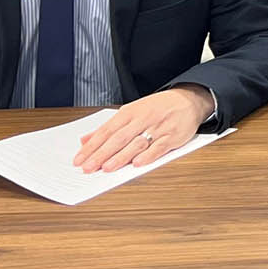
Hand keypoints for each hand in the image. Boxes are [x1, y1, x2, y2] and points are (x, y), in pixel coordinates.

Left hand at [74, 86, 208, 172]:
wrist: (188, 100)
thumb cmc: (157, 108)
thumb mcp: (131, 111)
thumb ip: (109, 127)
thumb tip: (85, 140)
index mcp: (129, 112)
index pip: (106, 130)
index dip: (92, 146)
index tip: (79, 159)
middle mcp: (142, 119)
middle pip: (118, 138)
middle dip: (101, 154)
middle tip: (88, 167)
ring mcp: (157, 128)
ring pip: (136, 143)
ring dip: (121, 156)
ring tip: (107, 168)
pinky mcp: (172, 136)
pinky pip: (159, 147)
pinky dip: (148, 156)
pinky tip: (137, 164)